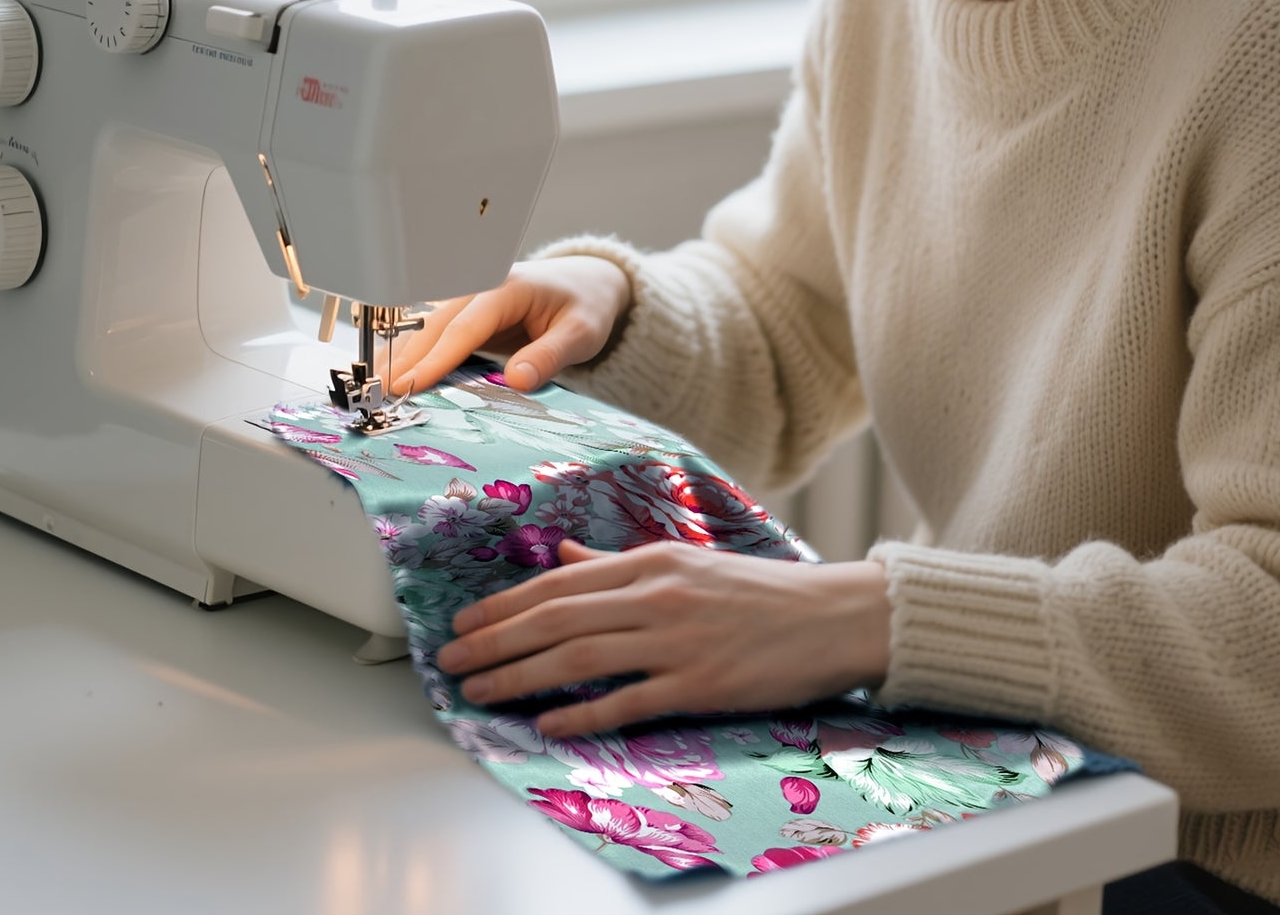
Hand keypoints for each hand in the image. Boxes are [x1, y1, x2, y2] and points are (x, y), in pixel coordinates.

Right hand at [387, 256, 631, 396]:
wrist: (587, 284)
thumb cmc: (585, 305)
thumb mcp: (581, 332)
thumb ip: (550, 355)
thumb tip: (516, 380)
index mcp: (506, 287)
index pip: (464, 326)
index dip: (435, 357)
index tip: (410, 383)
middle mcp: (480, 288)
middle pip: (434, 325)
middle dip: (405, 359)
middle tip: (378, 393)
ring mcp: (470, 300)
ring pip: (428, 328)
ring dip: (402, 356)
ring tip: (375, 389)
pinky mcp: (467, 316)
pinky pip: (436, 335)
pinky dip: (415, 354)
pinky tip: (396, 377)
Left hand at [436, 541, 891, 737]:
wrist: (830, 616)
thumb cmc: (756, 592)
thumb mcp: (684, 563)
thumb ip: (618, 563)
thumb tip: (564, 556)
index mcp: (650, 562)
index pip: (558, 583)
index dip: (504, 605)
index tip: (465, 621)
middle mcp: (655, 595)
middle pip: (555, 619)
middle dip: (494, 641)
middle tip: (450, 661)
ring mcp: (676, 641)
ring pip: (579, 658)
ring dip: (520, 676)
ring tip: (479, 691)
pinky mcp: (699, 683)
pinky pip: (628, 701)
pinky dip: (583, 714)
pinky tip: (548, 723)